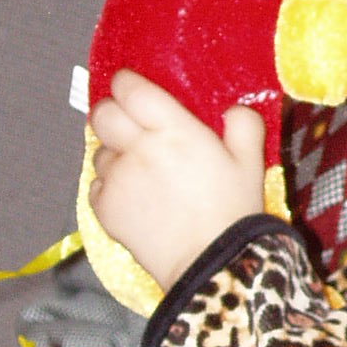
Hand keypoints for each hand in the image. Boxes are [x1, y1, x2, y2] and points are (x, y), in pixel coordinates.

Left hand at [88, 71, 267, 290]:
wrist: (211, 262)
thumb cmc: (233, 211)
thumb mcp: (251, 163)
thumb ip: (243, 125)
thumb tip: (233, 110)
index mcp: (173, 129)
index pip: (131, 90)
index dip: (127, 84)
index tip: (132, 87)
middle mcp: (138, 148)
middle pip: (103, 114)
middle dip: (111, 113)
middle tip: (127, 123)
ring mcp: (118, 178)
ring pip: (99, 151)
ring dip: (114, 154)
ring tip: (137, 169)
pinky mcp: (105, 208)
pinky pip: (96, 185)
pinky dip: (109, 186)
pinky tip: (131, 196)